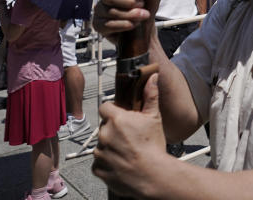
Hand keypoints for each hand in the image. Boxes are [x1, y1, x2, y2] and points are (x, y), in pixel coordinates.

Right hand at [93, 0, 161, 40]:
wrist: (146, 26)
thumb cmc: (147, 6)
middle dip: (128, 1)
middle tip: (141, 4)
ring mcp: (100, 11)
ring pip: (110, 11)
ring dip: (130, 14)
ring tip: (142, 15)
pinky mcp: (99, 26)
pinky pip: (107, 25)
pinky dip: (124, 25)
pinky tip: (132, 24)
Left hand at [93, 73, 170, 197]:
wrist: (152, 175)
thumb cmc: (154, 147)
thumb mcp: (154, 118)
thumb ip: (151, 95)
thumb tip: (152, 76)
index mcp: (116, 119)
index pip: (105, 107)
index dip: (113, 110)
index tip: (121, 116)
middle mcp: (104, 134)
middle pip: (105, 127)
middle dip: (114, 130)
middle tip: (129, 137)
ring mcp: (99, 152)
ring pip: (102, 144)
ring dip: (111, 146)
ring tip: (127, 153)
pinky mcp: (97, 168)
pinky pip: (100, 162)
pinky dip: (108, 162)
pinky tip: (122, 163)